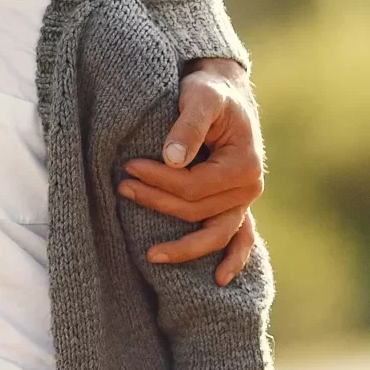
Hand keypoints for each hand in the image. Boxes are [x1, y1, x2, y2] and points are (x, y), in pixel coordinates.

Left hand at [119, 58, 261, 284]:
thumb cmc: (209, 91)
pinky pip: (240, 238)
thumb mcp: (200, 97)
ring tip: (150, 255)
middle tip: (121, 187)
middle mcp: (249, 188)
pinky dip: (233, 259)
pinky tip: (219, 280)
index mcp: (244, 166)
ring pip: (215, 234)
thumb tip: (171, 160)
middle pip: (197, 211)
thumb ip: (188, 126)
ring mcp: (244, 200)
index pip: (193, 186)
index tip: (128, 166)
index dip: (158, 180)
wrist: (224, 90)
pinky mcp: (235, 202)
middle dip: (157, 202)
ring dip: (184, 247)